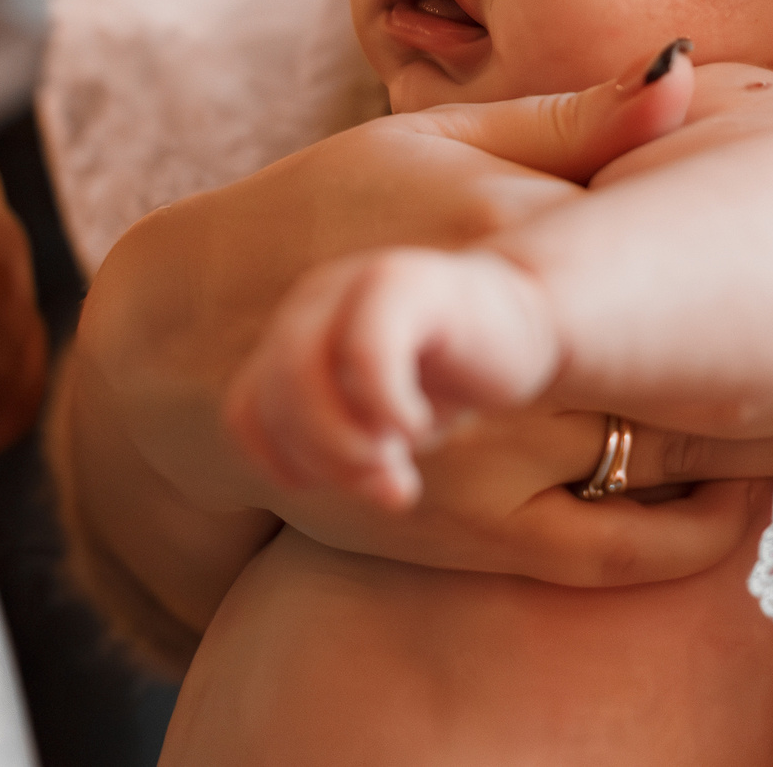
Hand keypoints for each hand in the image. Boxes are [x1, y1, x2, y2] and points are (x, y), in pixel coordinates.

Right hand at [63, 38, 772, 634]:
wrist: (199, 344)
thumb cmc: (327, 213)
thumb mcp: (437, 139)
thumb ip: (572, 122)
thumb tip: (690, 76)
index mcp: (508, 230)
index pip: (678, 256)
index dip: (763, 267)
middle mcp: (506, 352)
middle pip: (697, 368)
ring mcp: (492, 449)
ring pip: (673, 457)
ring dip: (746, 439)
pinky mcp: (476, 531)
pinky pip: (624, 547)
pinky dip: (698, 526)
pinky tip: (732, 490)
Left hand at [227, 246, 559, 507]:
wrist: (527, 321)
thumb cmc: (442, 378)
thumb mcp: (381, 430)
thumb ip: (352, 457)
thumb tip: (378, 491)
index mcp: (294, 335)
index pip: (245, 412)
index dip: (283, 465)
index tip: (341, 485)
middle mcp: (313, 303)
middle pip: (271, 396)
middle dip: (320, 458)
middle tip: (380, 485)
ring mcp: (355, 285)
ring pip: (299, 372)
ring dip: (342, 440)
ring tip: (395, 464)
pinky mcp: (407, 281)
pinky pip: (366, 351)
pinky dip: (386, 407)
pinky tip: (418, 426)